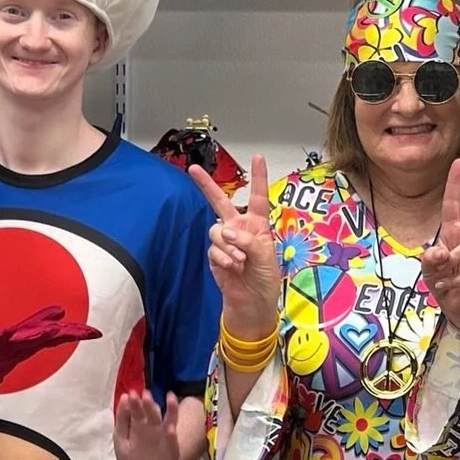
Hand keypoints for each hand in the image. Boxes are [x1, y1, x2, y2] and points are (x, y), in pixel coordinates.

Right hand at [0, 305, 100, 403]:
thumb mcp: (22, 351)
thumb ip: (41, 338)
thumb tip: (61, 325)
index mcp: (26, 341)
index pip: (55, 334)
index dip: (75, 333)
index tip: (96, 333)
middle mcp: (14, 338)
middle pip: (41, 332)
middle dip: (60, 331)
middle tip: (79, 331)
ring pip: (19, 336)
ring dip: (34, 332)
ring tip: (51, 330)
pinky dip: (0, 337)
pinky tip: (9, 332)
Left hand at [114, 390, 182, 459]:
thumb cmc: (133, 457)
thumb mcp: (121, 441)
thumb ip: (122, 421)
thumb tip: (123, 397)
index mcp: (138, 424)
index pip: (135, 410)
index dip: (133, 402)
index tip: (130, 394)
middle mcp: (152, 427)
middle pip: (150, 413)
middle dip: (148, 404)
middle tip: (145, 394)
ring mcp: (164, 436)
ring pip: (167, 421)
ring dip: (168, 410)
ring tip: (169, 398)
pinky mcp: (172, 448)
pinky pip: (172, 441)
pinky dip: (172, 436)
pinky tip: (171, 430)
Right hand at [190, 155, 280, 333]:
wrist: (252, 302)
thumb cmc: (265, 279)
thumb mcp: (267, 257)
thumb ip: (249, 240)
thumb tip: (227, 230)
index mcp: (257, 224)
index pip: (257, 196)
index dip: (258, 177)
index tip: (257, 157)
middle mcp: (239, 227)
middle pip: (220, 202)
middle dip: (206, 185)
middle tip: (193, 169)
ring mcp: (225, 240)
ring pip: (216, 230)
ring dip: (228, 245)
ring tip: (239, 260)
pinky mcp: (214, 254)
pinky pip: (213, 248)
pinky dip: (222, 257)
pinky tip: (231, 267)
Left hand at [420, 161, 459, 334]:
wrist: (454, 306)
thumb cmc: (442, 280)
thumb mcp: (428, 269)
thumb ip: (431, 260)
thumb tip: (439, 253)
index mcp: (453, 231)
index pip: (454, 203)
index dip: (455, 183)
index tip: (458, 162)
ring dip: (457, 258)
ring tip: (444, 271)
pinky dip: (456, 280)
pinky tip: (447, 286)